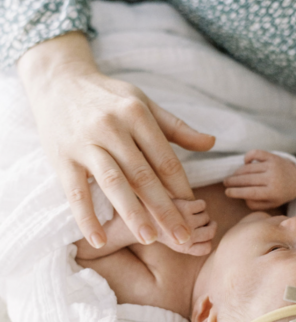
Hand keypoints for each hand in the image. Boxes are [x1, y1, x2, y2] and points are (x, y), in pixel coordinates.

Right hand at [18, 32, 214, 249]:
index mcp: (137, 114)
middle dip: (165, 209)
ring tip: (150, 239)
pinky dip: (87, 219)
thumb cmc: (107, 97)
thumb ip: (176, 127)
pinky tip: (99, 240)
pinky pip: (76, 193)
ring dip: (133, 213)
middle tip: (183, 237)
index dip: (181, 187)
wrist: (58, 81)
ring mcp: (86, 143)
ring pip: (114, 183)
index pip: (165, 159)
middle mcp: (113, 127)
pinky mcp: (63, 159)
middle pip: (144, 175)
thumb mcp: (143, 103)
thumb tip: (211, 143)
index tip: (194, 210)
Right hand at [223, 150, 295, 209]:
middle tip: (225, 183)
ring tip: (232, 176)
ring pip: (249, 168)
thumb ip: (255, 204)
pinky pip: (256, 153)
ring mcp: (273, 165)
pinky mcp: (272, 156)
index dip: (236, 192)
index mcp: (273, 192)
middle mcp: (273, 178)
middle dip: (233, 181)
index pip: (251, 192)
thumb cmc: (279, 194)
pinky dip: (248, 157)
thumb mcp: (269, 204)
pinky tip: (245, 163)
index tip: (227, 192)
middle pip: (247, 179)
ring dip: (237, 172)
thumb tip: (242, 196)